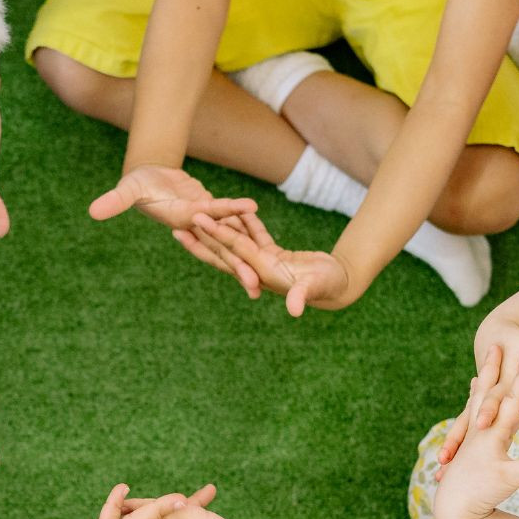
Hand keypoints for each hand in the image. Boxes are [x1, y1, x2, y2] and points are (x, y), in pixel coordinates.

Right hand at [89, 165, 262, 290]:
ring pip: (230, 234)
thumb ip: (114, 202)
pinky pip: (230, 216)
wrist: (147, 173)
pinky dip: (243, 218)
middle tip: (257, 288)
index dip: (223, 249)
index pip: (206, 235)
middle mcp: (196, 225)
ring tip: (269, 262)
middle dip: (239, 267)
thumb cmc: (137, 183)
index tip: (239, 264)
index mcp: (182, 221)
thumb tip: (92, 212)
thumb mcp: (127, 190)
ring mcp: (204, 218)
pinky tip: (258, 221)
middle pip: (221, 248)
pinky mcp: (209, 207)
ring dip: (247, 247)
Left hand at [190, 212, 357, 316]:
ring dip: (220, 227)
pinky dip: (247, 223)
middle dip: (203, 236)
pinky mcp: (276, 256)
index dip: (215, 234)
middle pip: (225, 249)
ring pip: (238, 240)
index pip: (234, 250)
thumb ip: (302, 296)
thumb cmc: (329, 287)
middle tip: (179, 221)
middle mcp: (258, 268)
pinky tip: (235, 209)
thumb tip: (294, 310)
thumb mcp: (315, 289)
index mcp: (262, 272)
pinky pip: (257, 236)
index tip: (196, 220)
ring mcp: (265, 262)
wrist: (338, 287)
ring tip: (200, 213)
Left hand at [431, 359, 518, 518]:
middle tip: (495, 344)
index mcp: (494, 433)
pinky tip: (472, 403)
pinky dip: (472, 406)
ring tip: (479, 370)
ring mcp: (472, 440)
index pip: (514, 399)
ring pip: (475, 405)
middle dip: (493, 370)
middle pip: (489, 394)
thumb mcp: (509, 480)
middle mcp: (481, 431)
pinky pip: (469, 420)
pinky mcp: (467, 451)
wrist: (451, 511)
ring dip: (480, 386)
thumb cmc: (479, 494)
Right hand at [446, 315, 518, 467]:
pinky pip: (464, 428)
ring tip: (440, 464)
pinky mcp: (475, 410)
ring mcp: (477, 405)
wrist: (496, 331)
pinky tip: (447, 461)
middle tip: (445, 456)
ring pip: (462, 425)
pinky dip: (454, 442)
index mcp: (500, 386)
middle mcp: (486, 397)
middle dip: (457, 437)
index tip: (480, 424)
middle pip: (471, 417)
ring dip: (451, 443)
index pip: (494, 400)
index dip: (488, 411)